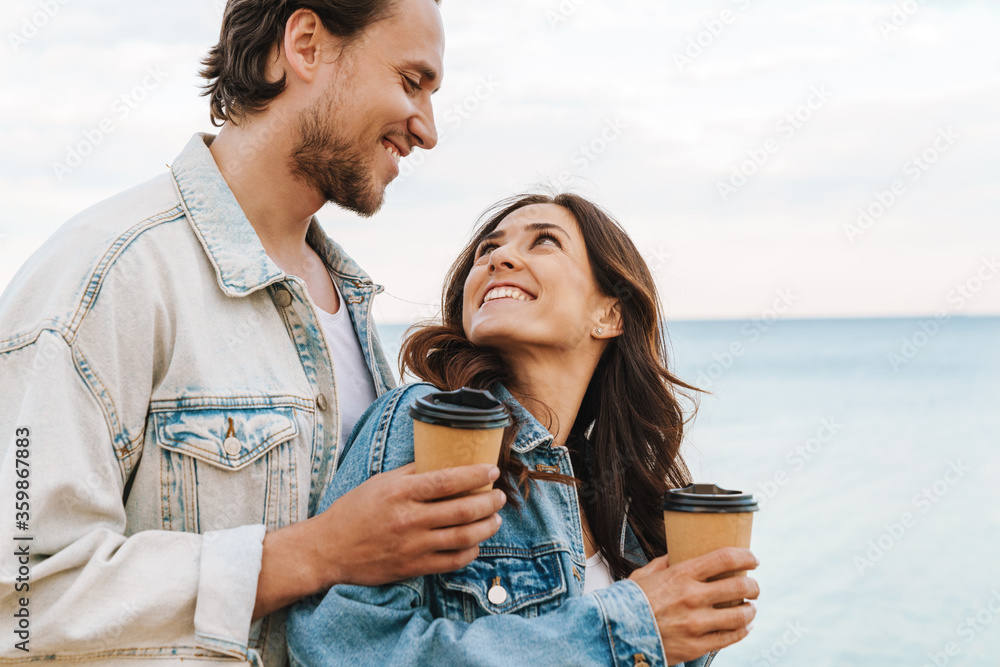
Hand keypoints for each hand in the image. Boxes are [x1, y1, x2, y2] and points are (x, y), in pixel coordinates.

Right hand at [308, 463, 505, 587]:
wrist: (328, 549)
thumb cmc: (353, 511)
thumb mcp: (380, 482)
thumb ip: (411, 472)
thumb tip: (442, 460)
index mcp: (400, 492)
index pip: (447, 480)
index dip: (475, 475)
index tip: (493, 470)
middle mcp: (408, 519)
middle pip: (462, 510)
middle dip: (489, 502)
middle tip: (499, 496)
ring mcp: (412, 546)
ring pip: (463, 537)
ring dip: (486, 527)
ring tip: (495, 519)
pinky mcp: (412, 567)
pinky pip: (452, 561)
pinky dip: (470, 552)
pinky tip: (476, 542)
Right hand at [628, 547, 758, 664]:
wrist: (615, 635)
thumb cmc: (627, 603)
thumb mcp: (643, 575)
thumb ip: (663, 564)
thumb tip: (677, 554)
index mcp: (681, 575)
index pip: (725, 558)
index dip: (745, 556)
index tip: (753, 559)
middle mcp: (692, 597)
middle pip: (740, 586)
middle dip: (753, 585)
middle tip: (754, 586)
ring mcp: (696, 623)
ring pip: (740, 615)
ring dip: (750, 610)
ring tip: (750, 608)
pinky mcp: (697, 646)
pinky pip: (730, 638)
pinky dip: (742, 631)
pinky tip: (744, 627)